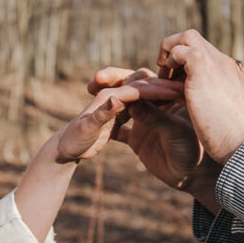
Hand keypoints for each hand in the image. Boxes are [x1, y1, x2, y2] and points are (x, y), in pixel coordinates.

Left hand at [55, 77, 182, 163]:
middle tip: (185, 90)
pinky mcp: (119, 121)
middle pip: (142, 88)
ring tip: (182, 99)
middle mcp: (114, 101)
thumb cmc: (70, 143)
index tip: (178, 92)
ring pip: (143, 99)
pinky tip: (169, 113)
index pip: (137, 91)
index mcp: (108, 100)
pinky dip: (152, 110)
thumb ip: (101, 115)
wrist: (59, 154)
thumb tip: (115, 96)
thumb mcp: (85, 130)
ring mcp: (118, 110)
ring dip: (160, 97)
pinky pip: (139, 112)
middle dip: (163, 88)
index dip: (157, 91)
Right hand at [90, 67, 217, 194]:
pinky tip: (93, 123)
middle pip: (132, 86)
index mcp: (168, 97)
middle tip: (99, 78)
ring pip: (123, 103)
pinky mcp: (137, 138)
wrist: (194, 177)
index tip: (113, 77)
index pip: (148, 80)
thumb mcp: (175, 132)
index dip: (129, 77)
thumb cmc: (193, 152)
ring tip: (92, 90)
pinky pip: (118, 129)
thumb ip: (155, 117)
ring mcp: (145, 120)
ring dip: (109, 96)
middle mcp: (156, 105)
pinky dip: (107, 125)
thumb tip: (131, 102)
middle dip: (115, 79)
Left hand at [157, 30, 243, 163]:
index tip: (174, 82)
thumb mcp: (225, 113)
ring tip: (161, 77)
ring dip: (169, 53)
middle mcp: (225, 63)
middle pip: (195, 39)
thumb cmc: (236, 139)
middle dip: (174, 52)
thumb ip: (213, 100)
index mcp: (232, 73)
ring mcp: (215, 63)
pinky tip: (163, 82)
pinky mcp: (202, 67)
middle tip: (164, 75)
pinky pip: (177, 50)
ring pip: (187, 37)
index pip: (205, 55)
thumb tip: (200, 102)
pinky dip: (167, 62)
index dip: (186, 64)